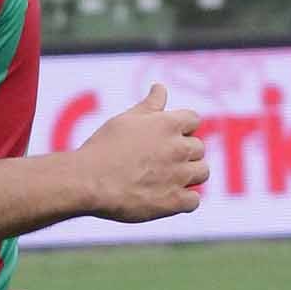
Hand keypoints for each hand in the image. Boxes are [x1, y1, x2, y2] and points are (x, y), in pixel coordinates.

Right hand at [74, 82, 208, 222]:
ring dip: (190, 175)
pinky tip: (168, 198)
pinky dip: (185, 200)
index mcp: (169, 123)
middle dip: (184, 153)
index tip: (166, 138)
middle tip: (160, 161)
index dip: (182, 128)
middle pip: (199, 147)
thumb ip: (149, 105)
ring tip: (168, 179)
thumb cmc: (103, 148)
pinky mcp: (174, 201)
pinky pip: (194, 201)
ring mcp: (179, 175)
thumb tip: (160, 87)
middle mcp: (179, 148)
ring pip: (203, 172)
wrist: (88, 181)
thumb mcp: (126, 119)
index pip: (194, 120)